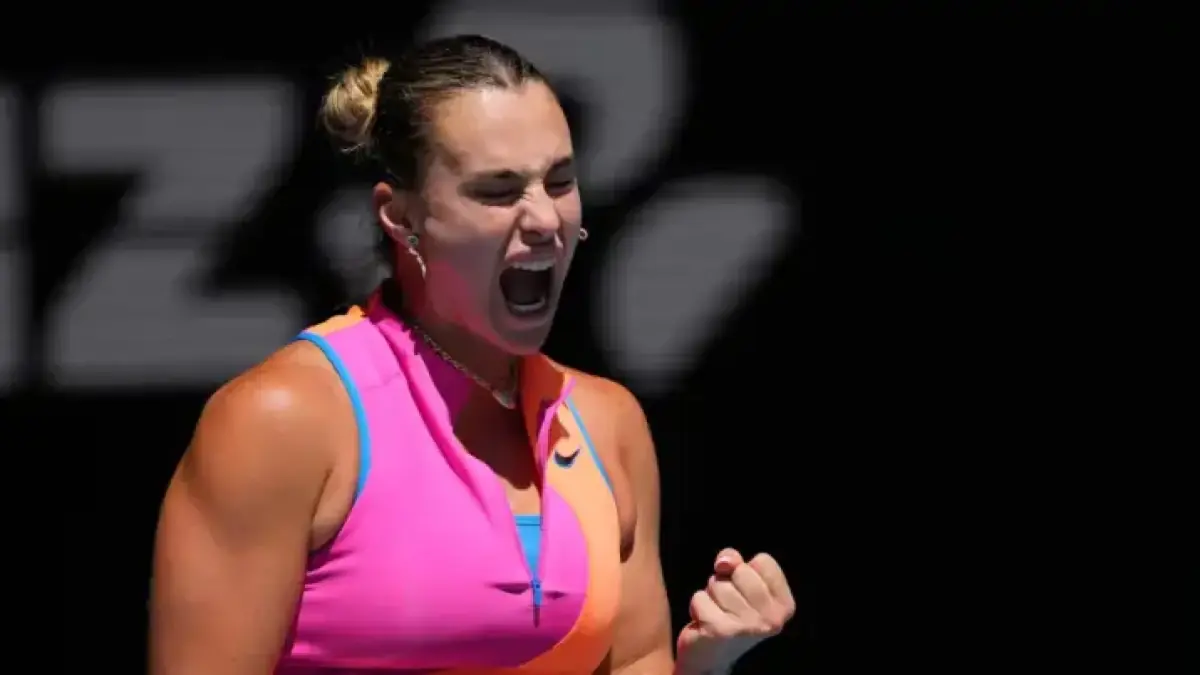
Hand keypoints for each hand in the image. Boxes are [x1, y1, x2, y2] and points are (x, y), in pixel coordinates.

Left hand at [676, 549, 794, 673]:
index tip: (743, 592)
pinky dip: (697, 607)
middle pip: (740, 570)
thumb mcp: (738, 583)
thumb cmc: (728, 613)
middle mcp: (772, 619)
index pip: (764, 561)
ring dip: (711, 596)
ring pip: (718, 584)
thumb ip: (736, 562)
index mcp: (784, 605)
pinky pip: (699, 598)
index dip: (746, 570)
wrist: (711, 657)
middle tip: (728, 605)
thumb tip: (726, 562)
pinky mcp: (720, 630)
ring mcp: (747, 626)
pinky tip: (705, 623)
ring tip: (718, 614)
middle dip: (726, 582)